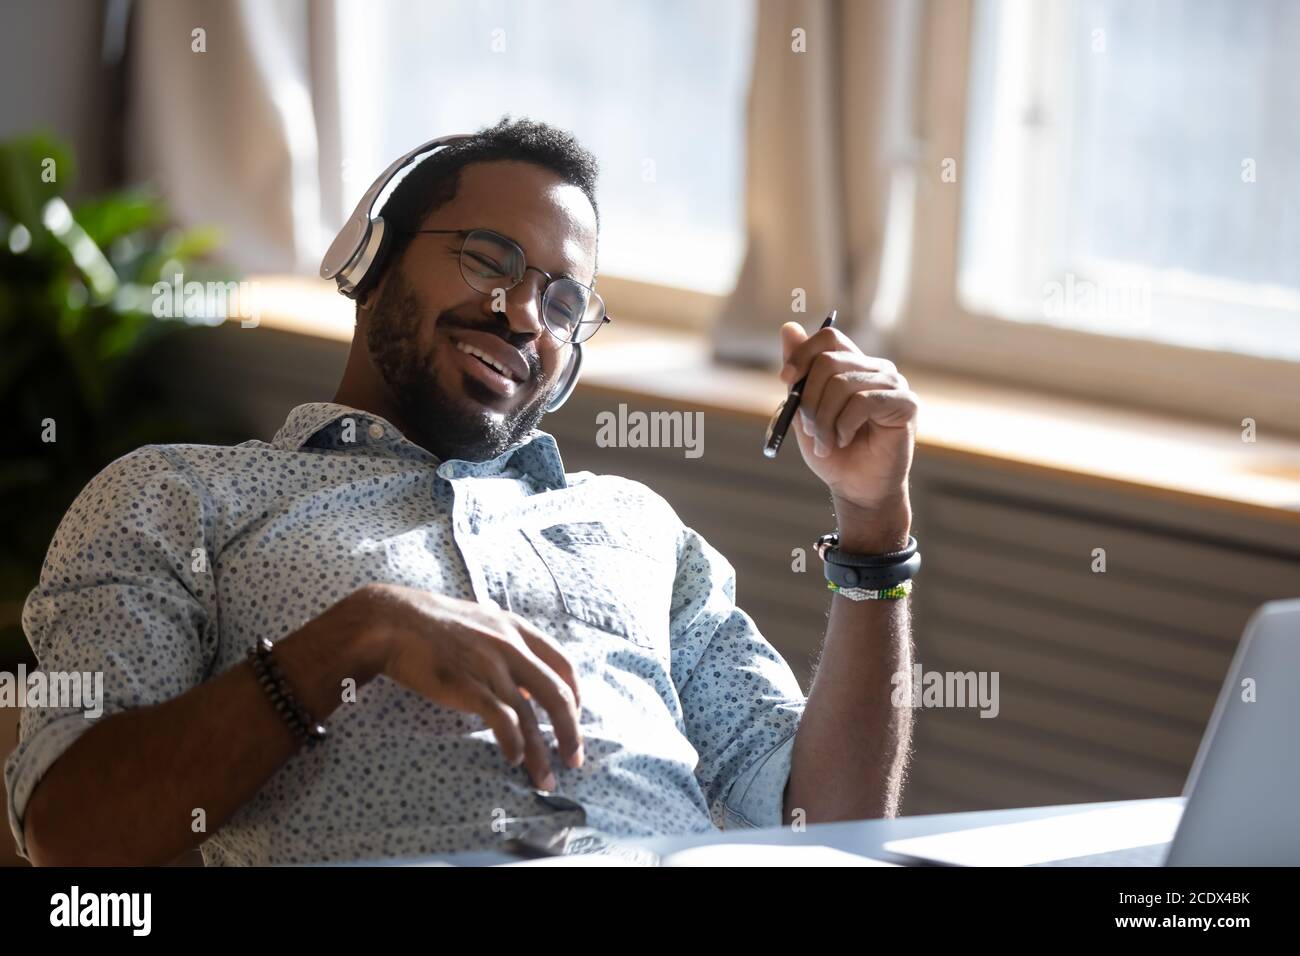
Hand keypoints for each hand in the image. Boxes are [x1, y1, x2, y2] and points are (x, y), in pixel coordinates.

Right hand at [346, 583, 583, 789]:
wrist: (392, 621)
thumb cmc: (435, 624)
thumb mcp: (483, 622)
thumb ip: (508, 646)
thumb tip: (527, 678)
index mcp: (517, 629)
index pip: (565, 664)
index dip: (577, 696)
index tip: (575, 719)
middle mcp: (510, 647)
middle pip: (558, 694)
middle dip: (571, 732)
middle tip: (574, 759)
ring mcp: (490, 667)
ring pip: (530, 716)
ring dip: (541, 753)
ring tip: (544, 779)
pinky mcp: (467, 686)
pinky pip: (502, 721)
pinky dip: (513, 744)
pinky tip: (513, 759)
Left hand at [779, 322, 918, 548]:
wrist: (856, 488)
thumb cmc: (833, 451)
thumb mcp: (805, 410)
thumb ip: (799, 372)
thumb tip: (788, 327)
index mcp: (853, 365)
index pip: (828, 337)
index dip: (803, 354)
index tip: (786, 380)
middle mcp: (875, 368)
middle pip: (828, 361)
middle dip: (808, 400)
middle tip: (810, 430)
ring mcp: (893, 384)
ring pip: (841, 384)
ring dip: (823, 420)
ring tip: (827, 443)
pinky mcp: (906, 403)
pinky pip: (863, 402)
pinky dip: (844, 425)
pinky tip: (845, 440)